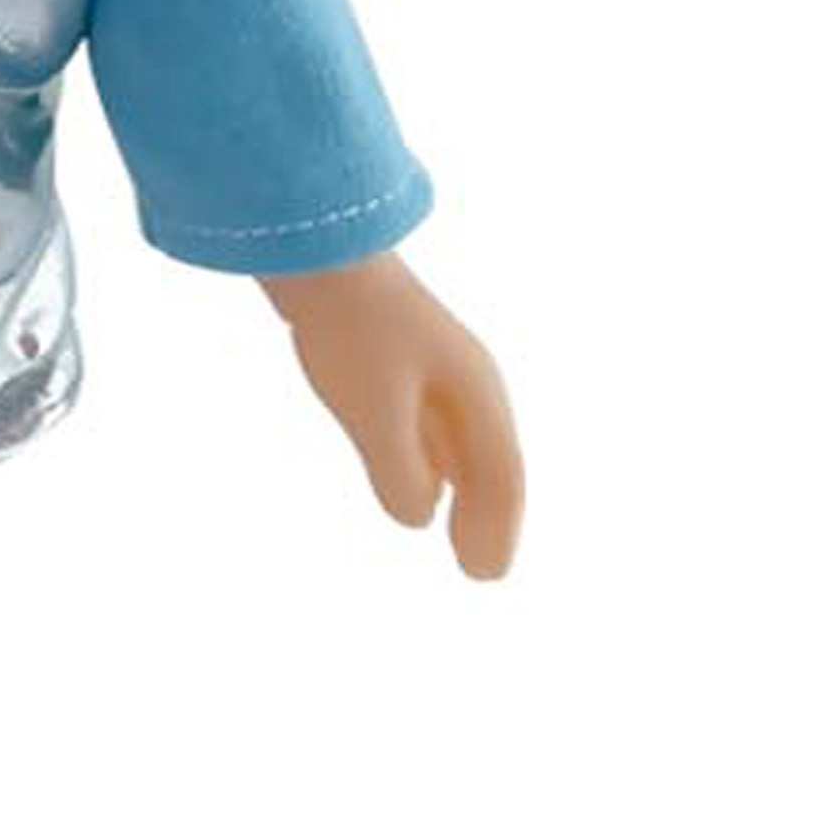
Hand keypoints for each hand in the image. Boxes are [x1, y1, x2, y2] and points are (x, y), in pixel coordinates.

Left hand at [267, 249, 524, 577]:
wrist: (325, 251)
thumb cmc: (351, 328)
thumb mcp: (373, 409)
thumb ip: (399, 469)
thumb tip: (419, 515)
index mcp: (475, 392)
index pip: (499, 475)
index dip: (496, 528)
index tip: (484, 574)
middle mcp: (469, 383)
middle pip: (491, 463)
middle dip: (489, 518)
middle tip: (480, 571)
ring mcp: (440, 370)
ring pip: (467, 447)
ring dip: (468, 495)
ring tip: (460, 535)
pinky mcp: (407, 363)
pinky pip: (441, 431)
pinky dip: (443, 467)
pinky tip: (428, 481)